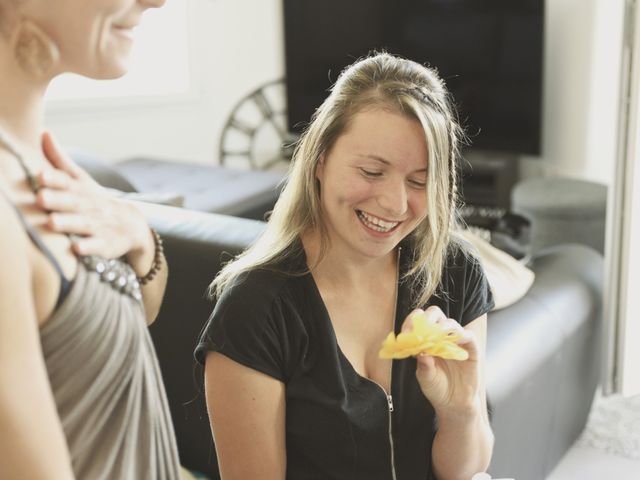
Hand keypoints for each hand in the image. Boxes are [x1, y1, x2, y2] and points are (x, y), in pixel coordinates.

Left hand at [37, 132, 150, 261]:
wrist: (133, 225)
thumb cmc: (96, 201)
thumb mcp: (81, 181)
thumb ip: (60, 160)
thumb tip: (42, 132)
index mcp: (82, 191)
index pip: (69, 182)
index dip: (55, 179)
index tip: (40, 176)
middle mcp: (91, 207)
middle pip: (74, 202)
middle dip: (58, 200)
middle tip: (41, 198)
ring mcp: (100, 226)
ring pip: (83, 224)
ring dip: (69, 223)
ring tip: (52, 223)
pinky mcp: (106, 245)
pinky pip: (98, 247)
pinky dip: (89, 248)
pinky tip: (77, 249)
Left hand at [404, 306, 480, 413]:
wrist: (454, 404)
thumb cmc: (437, 388)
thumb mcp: (426, 378)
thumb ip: (423, 366)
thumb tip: (420, 352)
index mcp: (425, 339)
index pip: (418, 321)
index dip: (411, 323)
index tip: (405, 333)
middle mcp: (440, 336)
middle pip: (435, 314)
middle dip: (427, 318)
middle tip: (421, 329)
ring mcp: (456, 341)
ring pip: (451, 323)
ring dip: (442, 327)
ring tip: (436, 336)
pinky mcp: (471, 348)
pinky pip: (468, 336)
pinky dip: (462, 335)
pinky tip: (455, 341)